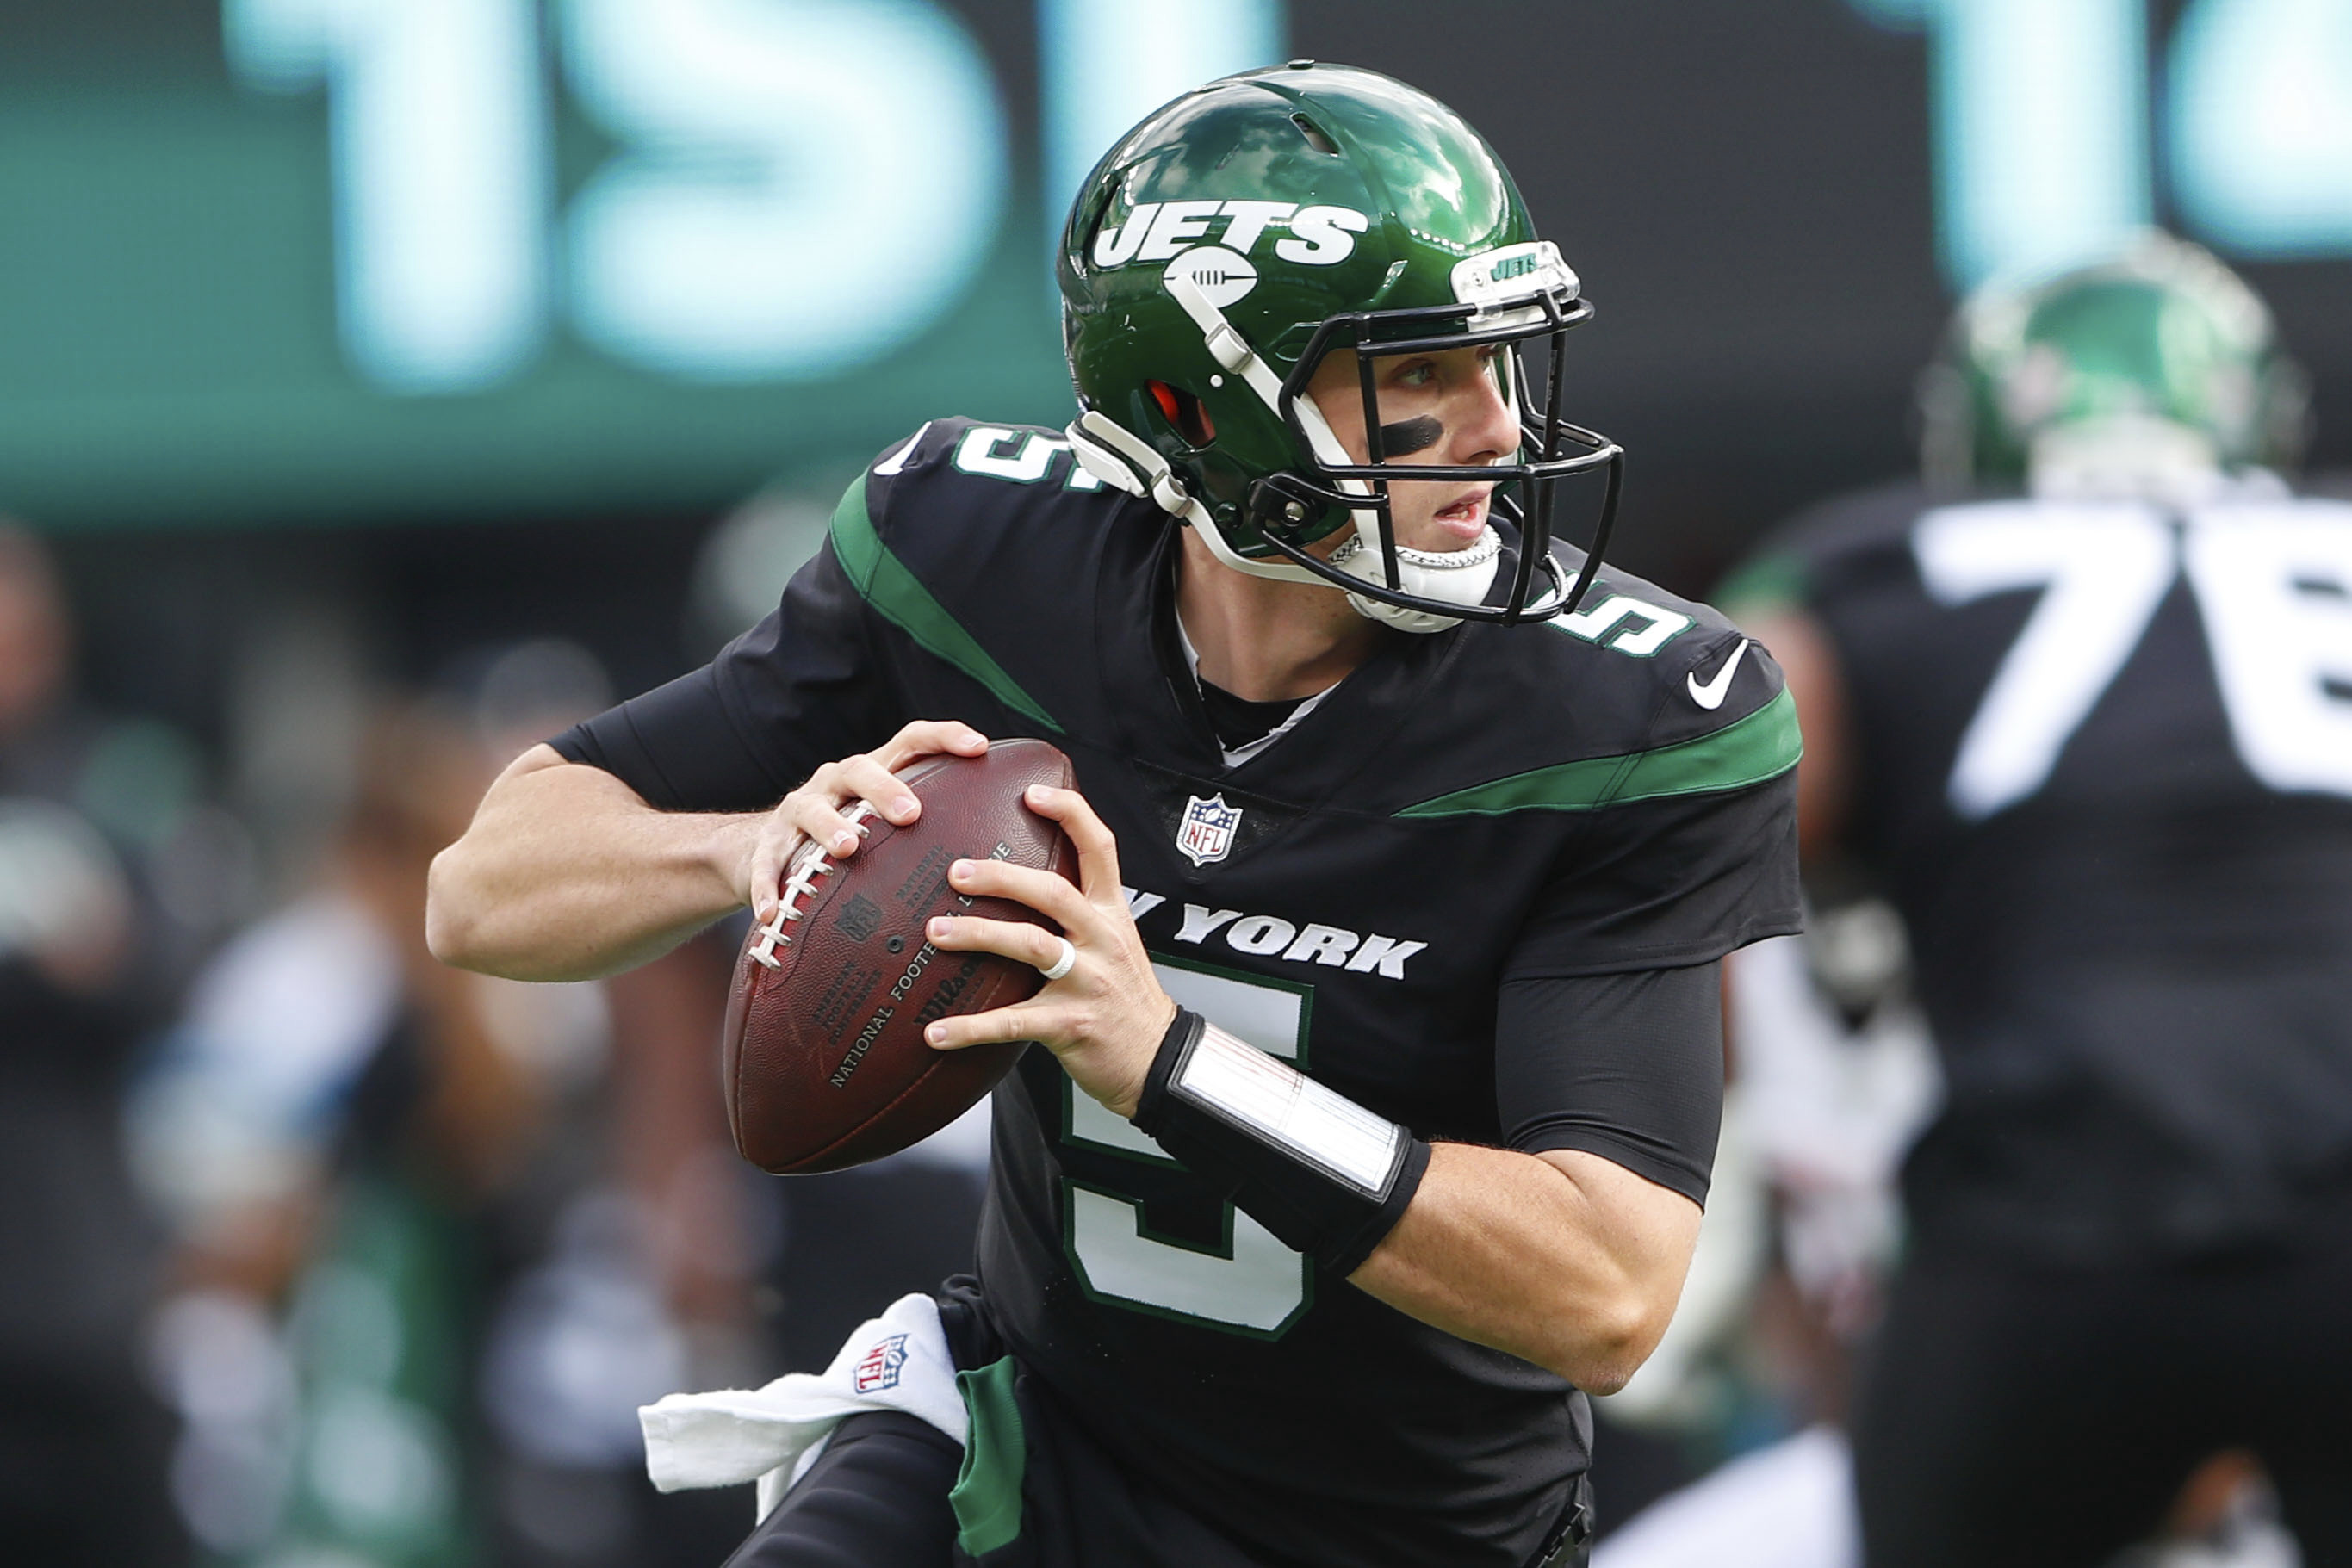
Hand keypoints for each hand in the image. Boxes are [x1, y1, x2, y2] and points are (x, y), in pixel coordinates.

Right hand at [742, 720, 988, 922]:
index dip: (945, 737)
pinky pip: (767, 863)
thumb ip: (934, 830)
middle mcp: (836, 783)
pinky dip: (770, 885)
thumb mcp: (885, 826)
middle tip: (911, 814)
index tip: (980, 747)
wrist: (763, 850)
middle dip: (886, 787)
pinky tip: (774, 913)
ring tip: (846, 849)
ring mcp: (799, 811)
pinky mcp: (767, 845)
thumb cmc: (850, 841)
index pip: (912, 741)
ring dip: (829, 827)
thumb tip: (1010, 857)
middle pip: (861, 769)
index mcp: (873, 773)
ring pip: (812, 809)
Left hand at [920, 784, 1175, 1118]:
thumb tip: (1020, 881)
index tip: (1031, 793)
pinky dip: (970, 1028)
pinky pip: (1013, 1022)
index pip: (1099, 848)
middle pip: (1053, 892)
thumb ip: (1079, 911)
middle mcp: (1103, 938)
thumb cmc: (1125, 998)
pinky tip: (935, 1032)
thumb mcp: (1115, 942)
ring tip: (936, 933)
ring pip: (1031, 946)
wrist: (1157, 1057)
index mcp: (1112, 912)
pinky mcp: (1071, 1024)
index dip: (1069, 815)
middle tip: (956, 872)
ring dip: (979, 936)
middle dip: (1002, 878)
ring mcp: (1089, 981)